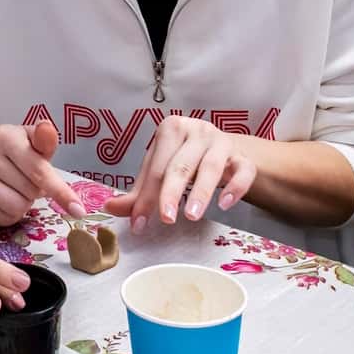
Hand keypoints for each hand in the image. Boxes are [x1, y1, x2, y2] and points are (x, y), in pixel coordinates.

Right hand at [0, 117, 82, 226]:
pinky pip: (2, 219)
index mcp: (4, 136)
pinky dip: (10, 214)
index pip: (38, 171)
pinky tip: (4, 198)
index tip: (78, 211)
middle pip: (30, 192)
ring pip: (16, 208)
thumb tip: (47, 127)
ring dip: (24, 203)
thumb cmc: (17, 148)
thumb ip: (45, 139)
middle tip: (27, 179)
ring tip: (16, 188)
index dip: (61, 191)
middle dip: (36, 190)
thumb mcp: (33, 139)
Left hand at [102, 117, 255, 231]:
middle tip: (166, 218)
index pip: (156, 167)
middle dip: (171, 192)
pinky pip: (243, 170)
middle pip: (181, 165)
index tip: (138, 224)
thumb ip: (139, 192)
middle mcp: (197, 130)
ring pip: (211, 166)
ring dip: (201, 192)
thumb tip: (110, 208)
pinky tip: (225, 204)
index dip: (146, 197)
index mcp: (171, 129)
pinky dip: (236, 186)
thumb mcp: (160, 169)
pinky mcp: (243, 156)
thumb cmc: (186, 158)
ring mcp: (221, 142)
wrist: (224, 149)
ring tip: (192, 216)